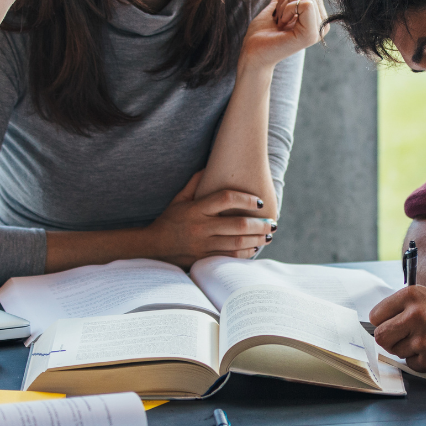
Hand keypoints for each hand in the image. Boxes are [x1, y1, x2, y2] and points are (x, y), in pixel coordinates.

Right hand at [145, 172, 275, 266]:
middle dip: (259, 224)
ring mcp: (202, 245)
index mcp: (196, 209)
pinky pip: (229, 257)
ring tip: (268, 235)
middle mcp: (200, 227)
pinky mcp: (203, 259)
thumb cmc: (169, 220)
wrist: (153, 247)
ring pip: (236, 243)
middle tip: (272, 222)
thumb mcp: (179, 199)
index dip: (246, 199)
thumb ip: (195, 183)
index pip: (226, 199)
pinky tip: (255, 247)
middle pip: (237, 225)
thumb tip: (209, 166)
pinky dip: (245, 253)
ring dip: (256, 239)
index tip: (259, 201)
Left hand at [240, 0, 326, 68]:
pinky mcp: (312, 34)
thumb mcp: (280, 3)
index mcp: (317, 15)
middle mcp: (323, 22)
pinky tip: (282, 25)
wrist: (252, 53)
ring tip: (280, 22)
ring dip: (285, 3)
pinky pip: (305, 2)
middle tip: (278, 15)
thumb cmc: (262, 32)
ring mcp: (319, 28)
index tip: (277, 3)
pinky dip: (286, 9)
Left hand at [368, 285, 425, 371]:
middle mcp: (414, 314)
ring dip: (409, 350)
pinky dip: (422, 361)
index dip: (384, 322)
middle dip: (391, 339)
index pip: (376, 315)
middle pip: (380, 336)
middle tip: (407, 338)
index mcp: (412, 295)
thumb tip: (379, 324)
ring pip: (395, 352)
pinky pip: (412, 364)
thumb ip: (406, 308)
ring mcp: (421, 338)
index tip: (392, 325)